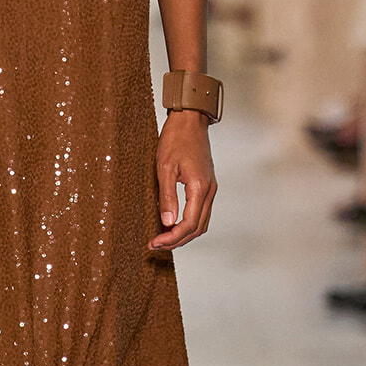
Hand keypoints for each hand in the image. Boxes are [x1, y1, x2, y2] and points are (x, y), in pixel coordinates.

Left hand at [150, 112, 216, 250]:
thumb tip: (167, 222)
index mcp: (199, 188)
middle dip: (177, 240)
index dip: (171, 238)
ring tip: (163, 238)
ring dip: (183, 234)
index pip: (188, 224)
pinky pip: (200, 212)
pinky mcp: (206, 185)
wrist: (190, 121)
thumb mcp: (164, 167)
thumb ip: (166, 196)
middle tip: (156, 245)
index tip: (155, 243)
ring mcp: (210, 188)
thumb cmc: (176, 139)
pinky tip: (173, 223)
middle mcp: (209, 191)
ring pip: (201, 223)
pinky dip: (188, 223)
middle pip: (197, 228)